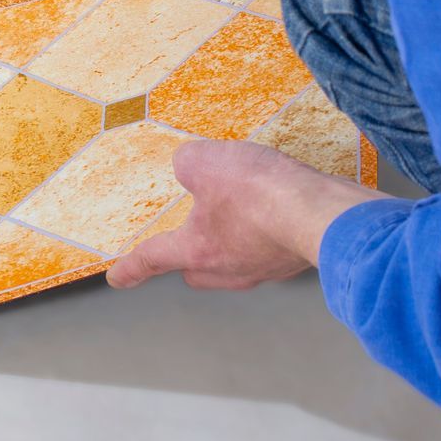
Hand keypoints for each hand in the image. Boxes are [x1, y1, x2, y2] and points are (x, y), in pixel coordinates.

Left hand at [107, 138, 382, 290]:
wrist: (324, 215)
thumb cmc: (259, 193)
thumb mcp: (205, 161)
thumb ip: (188, 163)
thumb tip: (189, 166)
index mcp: (196, 251)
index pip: (152, 260)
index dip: (131, 268)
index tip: (116, 279)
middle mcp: (227, 270)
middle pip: (196, 270)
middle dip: (189, 255)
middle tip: (190, 231)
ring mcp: (264, 270)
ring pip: (235, 263)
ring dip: (232, 241)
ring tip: (240, 210)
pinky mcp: (293, 261)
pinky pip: (269, 251)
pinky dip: (265, 234)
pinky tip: (274, 210)